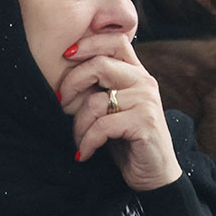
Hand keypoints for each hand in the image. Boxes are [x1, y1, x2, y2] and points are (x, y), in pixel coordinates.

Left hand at [58, 34, 181, 190]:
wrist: (153, 174)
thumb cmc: (126, 140)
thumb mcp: (112, 108)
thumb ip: (99, 87)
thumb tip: (65, 69)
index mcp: (136, 73)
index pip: (115, 41)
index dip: (88, 42)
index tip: (65, 55)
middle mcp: (144, 82)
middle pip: (100, 64)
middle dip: (72, 83)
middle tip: (61, 103)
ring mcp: (146, 101)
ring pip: (96, 101)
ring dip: (78, 124)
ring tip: (78, 139)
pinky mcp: (145, 122)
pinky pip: (102, 126)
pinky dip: (87, 141)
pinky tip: (84, 153)